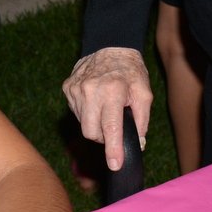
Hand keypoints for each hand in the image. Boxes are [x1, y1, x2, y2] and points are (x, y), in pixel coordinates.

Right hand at [63, 48, 151, 170]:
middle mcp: (90, 90)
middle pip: (90, 132)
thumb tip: (137, 143)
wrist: (110, 46)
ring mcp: (76, 89)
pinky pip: (76, 112)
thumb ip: (142, 120)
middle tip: (113, 129)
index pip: (111, 128)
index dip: (113, 149)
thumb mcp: (144, 93)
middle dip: (103, 138)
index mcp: (112, 91)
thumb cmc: (130, 71)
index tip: (114, 165)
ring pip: (82, 124)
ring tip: (105, 108)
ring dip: (95, 124)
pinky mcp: (67, 88)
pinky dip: (87, 113)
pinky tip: (95, 101)